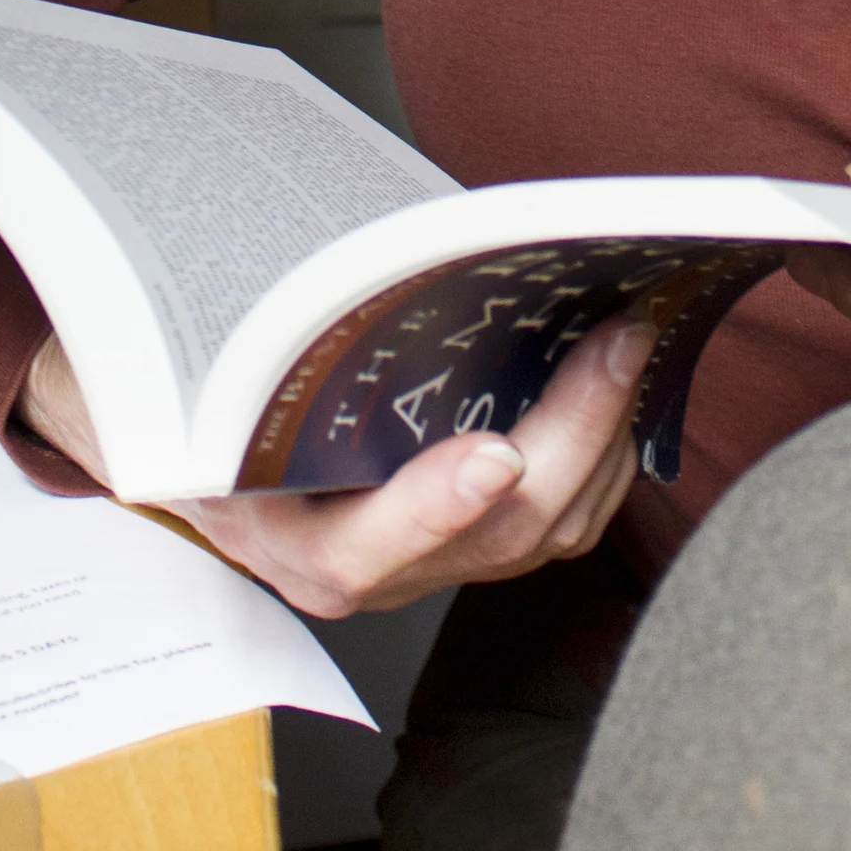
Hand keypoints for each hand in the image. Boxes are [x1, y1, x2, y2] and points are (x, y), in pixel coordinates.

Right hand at [19, 317, 653, 618]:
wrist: (219, 455)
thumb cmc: (224, 409)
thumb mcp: (216, 390)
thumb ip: (267, 358)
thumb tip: (341, 277)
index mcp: (290, 540)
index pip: (365, 548)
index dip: (434, 509)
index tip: (492, 456)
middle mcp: (371, 574)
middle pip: (497, 534)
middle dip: (574, 432)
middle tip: (617, 343)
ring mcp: (433, 568)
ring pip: (548, 532)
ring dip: (606, 436)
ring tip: (634, 338)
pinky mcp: (479, 548)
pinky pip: (565, 521)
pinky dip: (605, 452)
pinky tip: (620, 380)